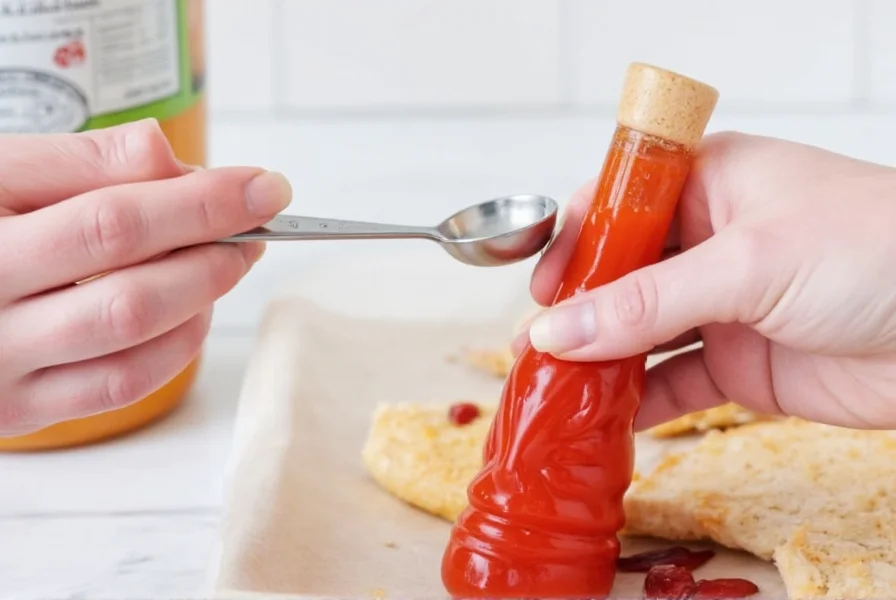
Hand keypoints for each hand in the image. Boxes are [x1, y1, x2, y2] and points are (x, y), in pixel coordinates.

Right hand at [0, 120, 290, 434]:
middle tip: (256, 223)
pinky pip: (120, 386)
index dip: (200, 203)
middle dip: (213, 252)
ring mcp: (3, 369)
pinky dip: (177, 345)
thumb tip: (167, 157)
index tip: (263, 187)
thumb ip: (78, 162)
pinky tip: (194, 309)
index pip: (111, 221)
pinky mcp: (20, 408)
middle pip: (130, 291)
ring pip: (131, 344)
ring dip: (202, 297)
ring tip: (227, 257)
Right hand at [522, 131, 895, 429]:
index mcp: (708, 184)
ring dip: (598, 360)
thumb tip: (556, 329)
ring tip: (552, 387)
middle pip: (620, 274)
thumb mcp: (750, 263)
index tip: (538, 287)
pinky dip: (639, 403)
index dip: (573, 242)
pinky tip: (605, 420)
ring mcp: (722, 306)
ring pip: (640, 333)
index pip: (617, 204)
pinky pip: (673, 383)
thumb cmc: (876, 252)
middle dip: (575, 310)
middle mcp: (708, 242)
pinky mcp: (740, 364)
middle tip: (534, 348)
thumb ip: (649, 301)